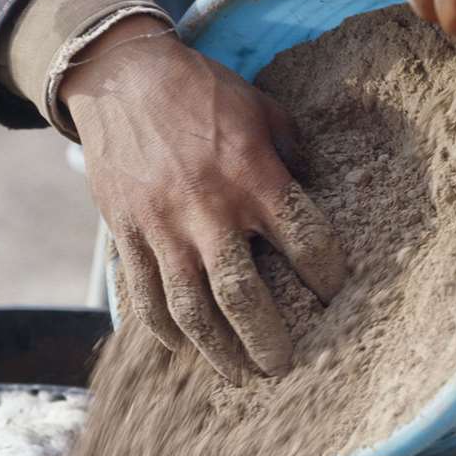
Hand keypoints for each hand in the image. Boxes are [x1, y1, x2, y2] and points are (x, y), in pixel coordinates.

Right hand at [60, 16, 344, 382]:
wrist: (121, 79)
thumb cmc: (198, 91)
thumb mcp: (260, 106)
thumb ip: (291, 151)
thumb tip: (313, 186)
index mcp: (251, 176)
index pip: (304, 238)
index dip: (325, 273)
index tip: (335, 294)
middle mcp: (208, 210)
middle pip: (242, 294)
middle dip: (267, 338)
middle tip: (284, 366)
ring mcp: (162, 229)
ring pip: (190, 308)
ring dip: (216, 350)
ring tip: (237, 375)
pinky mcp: (127, 236)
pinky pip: (145, 296)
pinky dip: (164, 329)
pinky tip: (182, 348)